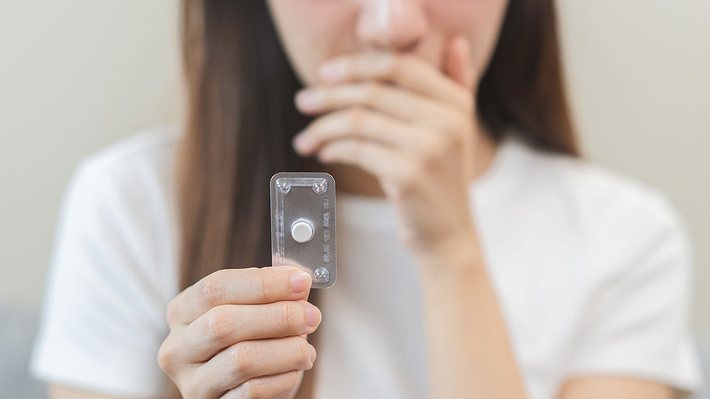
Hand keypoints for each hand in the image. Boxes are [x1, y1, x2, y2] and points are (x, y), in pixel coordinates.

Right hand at [157, 266, 321, 398]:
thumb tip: (297, 279)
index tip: (301, 281)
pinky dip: (283, 377)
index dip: (263, 283)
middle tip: (311, 316)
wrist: (251, 390)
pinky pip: (253, 391)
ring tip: (306, 349)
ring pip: (240, 360)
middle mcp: (178, 347)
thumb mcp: (256, 312)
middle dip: (277, 316)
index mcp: (183, 312)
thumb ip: (274, 293)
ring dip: (286, 350)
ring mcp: (192, 383)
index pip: (215, 288)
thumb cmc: (251, 343)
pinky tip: (295, 370)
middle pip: (223, 323)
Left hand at [293, 36, 479, 260]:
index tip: (325, 73)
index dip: (357, 65)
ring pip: (358, 121)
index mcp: (456, 102)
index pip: (400, 65)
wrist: (447, 235)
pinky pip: (356, 149)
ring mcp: (428, 147)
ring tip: (305, 137)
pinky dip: (333, 149)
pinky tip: (324, 154)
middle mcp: (447, 120)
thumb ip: (458, 84)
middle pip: (373, 91)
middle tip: (302, 101)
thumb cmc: (440, 179)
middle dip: (329, 94)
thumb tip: (457, 41)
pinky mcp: (408, 174)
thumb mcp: (456, 129)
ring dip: (323, 127)